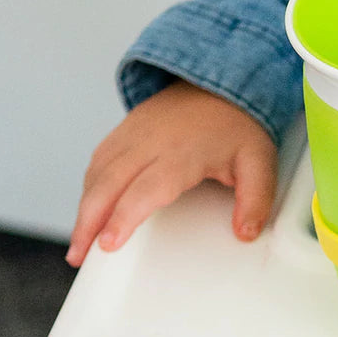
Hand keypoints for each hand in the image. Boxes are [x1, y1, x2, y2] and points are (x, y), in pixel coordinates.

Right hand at [67, 80, 276, 266]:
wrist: (222, 79)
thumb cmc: (239, 125)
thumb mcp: (259, 162)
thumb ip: (256, 200)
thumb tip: (246, 233)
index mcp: (180, 153)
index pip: (144, 189)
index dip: (123, 217)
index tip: (107, 244)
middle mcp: (148, 142)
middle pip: (108, 184)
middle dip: (88, 221)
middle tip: (77, 256)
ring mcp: (132, 133)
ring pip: (97, 172)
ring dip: (83, 208)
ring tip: (79, 242)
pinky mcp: (125, 130)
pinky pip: (99, 160)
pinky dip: (89, 187)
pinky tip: (88, 210)